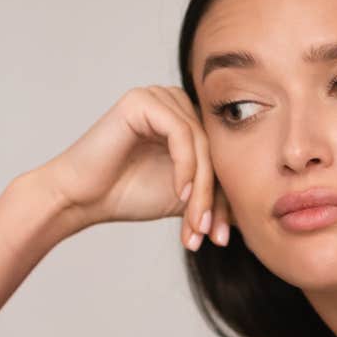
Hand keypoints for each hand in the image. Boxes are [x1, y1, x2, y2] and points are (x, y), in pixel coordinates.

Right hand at [35, 86, 231, 249]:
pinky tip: (179, 194)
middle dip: (214, 199)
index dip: (224, 199)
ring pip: (201, 145)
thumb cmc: (126, 194)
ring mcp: (158, 97)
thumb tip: (255, 212)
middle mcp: (175, 101)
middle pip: (215, 150)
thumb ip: (214, 193)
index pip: (221, 157)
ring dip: (201, 190)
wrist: (81, 200)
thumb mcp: (184, 197)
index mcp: (187, 119)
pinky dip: (186, 167)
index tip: (222, 239)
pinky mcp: (143, 101)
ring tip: (195, 224)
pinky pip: (181, 134)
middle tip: (210, 236)